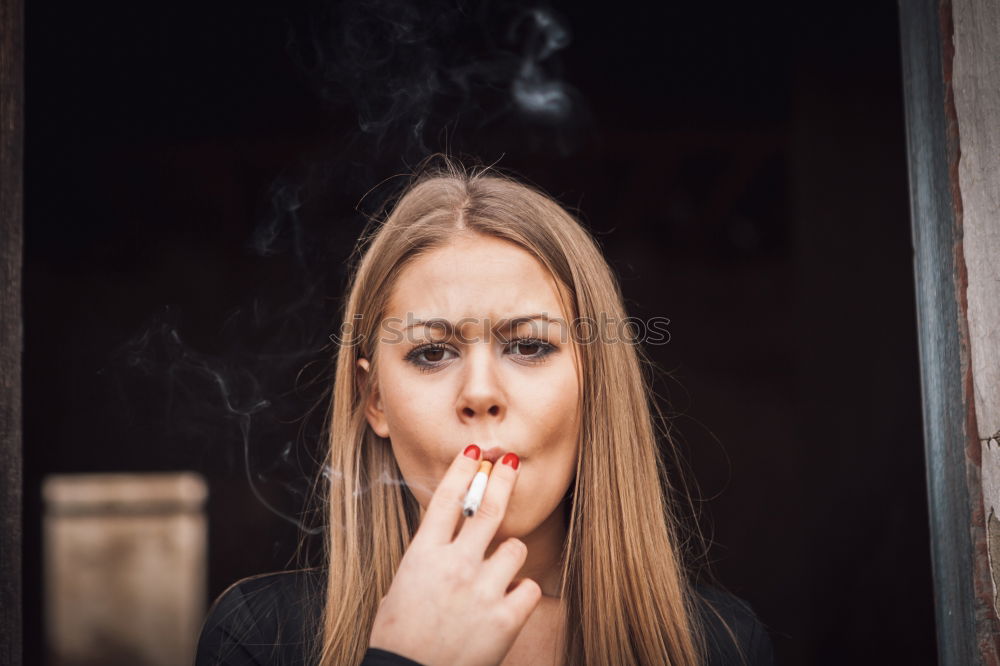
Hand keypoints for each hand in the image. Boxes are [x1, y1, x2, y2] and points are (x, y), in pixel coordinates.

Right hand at [368, 445, 540, 665]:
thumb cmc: (399, 636)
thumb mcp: (401, 587)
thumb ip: (428, 559)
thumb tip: (447, 539)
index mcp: (424, 555)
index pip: (447, 500)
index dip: (463, 469)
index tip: (475, 452)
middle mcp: (456, 565)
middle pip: (490, 508)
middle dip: (503, 479)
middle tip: (512, 461)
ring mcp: (483, 590)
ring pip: (514, 549)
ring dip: (508, 557)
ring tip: (495, 577)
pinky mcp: (505, 618)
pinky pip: (529, 588)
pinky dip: (521, 594)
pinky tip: (507, 606)